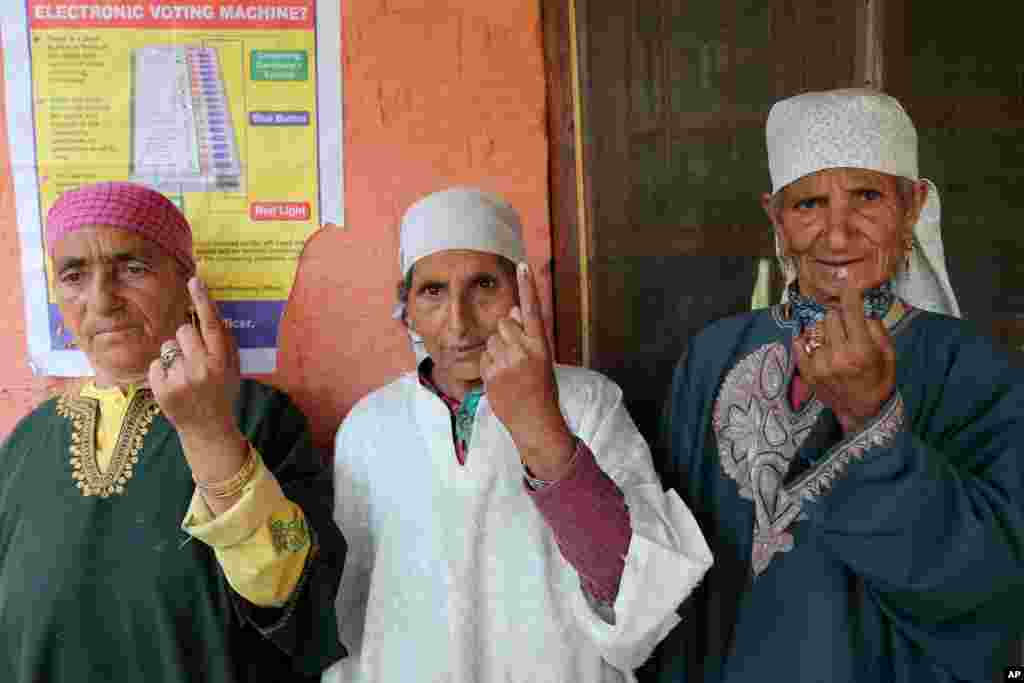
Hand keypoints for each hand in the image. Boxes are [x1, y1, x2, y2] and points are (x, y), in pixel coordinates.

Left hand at [149, 277, 246, 482]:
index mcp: (221, 361)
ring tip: (184, 376)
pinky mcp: (162, 388)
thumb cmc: (222, 394)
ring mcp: (180, 379)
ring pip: (167, 347)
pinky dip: (162, 372)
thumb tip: (214, 315)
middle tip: (193, 359)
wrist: (208, 430)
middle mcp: (201, 368)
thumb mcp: (233, 370)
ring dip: (173, 357)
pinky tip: (173, 386)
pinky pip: (156, 364)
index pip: (211, 325)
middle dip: (185, 340)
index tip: (194, 281)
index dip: (203, 301)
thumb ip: (225, 344)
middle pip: (183, 331)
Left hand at [480, 263, 574, 479]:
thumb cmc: (541, 388)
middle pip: (504, 322)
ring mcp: (507, 363)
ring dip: (496, 350)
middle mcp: (525, 350)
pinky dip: (490, 365)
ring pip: (491, 339)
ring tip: (510, 370)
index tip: (523, 264)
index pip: (534, 309)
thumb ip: (528, 334)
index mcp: (541, 345)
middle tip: (516, 356)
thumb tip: (515, 309)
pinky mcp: (492, 374)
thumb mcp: (542, 359)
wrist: (535, 420)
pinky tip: (502, 379)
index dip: (528, 286)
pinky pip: (484, 356)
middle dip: (505, 333)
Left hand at [792, 278, 896, 433]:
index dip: (849, 295)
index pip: (851, 312)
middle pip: (830, 316)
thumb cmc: (879, 379)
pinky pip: (800, 342)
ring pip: (816, 328)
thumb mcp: (887, 353)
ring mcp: (818, 365)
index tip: (848, 287)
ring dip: (826, 329)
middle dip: (839, 316)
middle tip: (846, 323)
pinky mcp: (806, 372)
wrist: (863, 411)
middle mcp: (837, 356)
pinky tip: (818, 343)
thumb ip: (875, 327)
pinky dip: (807, 338)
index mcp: (860, 351)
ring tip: (836, 340)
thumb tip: (862, 305)